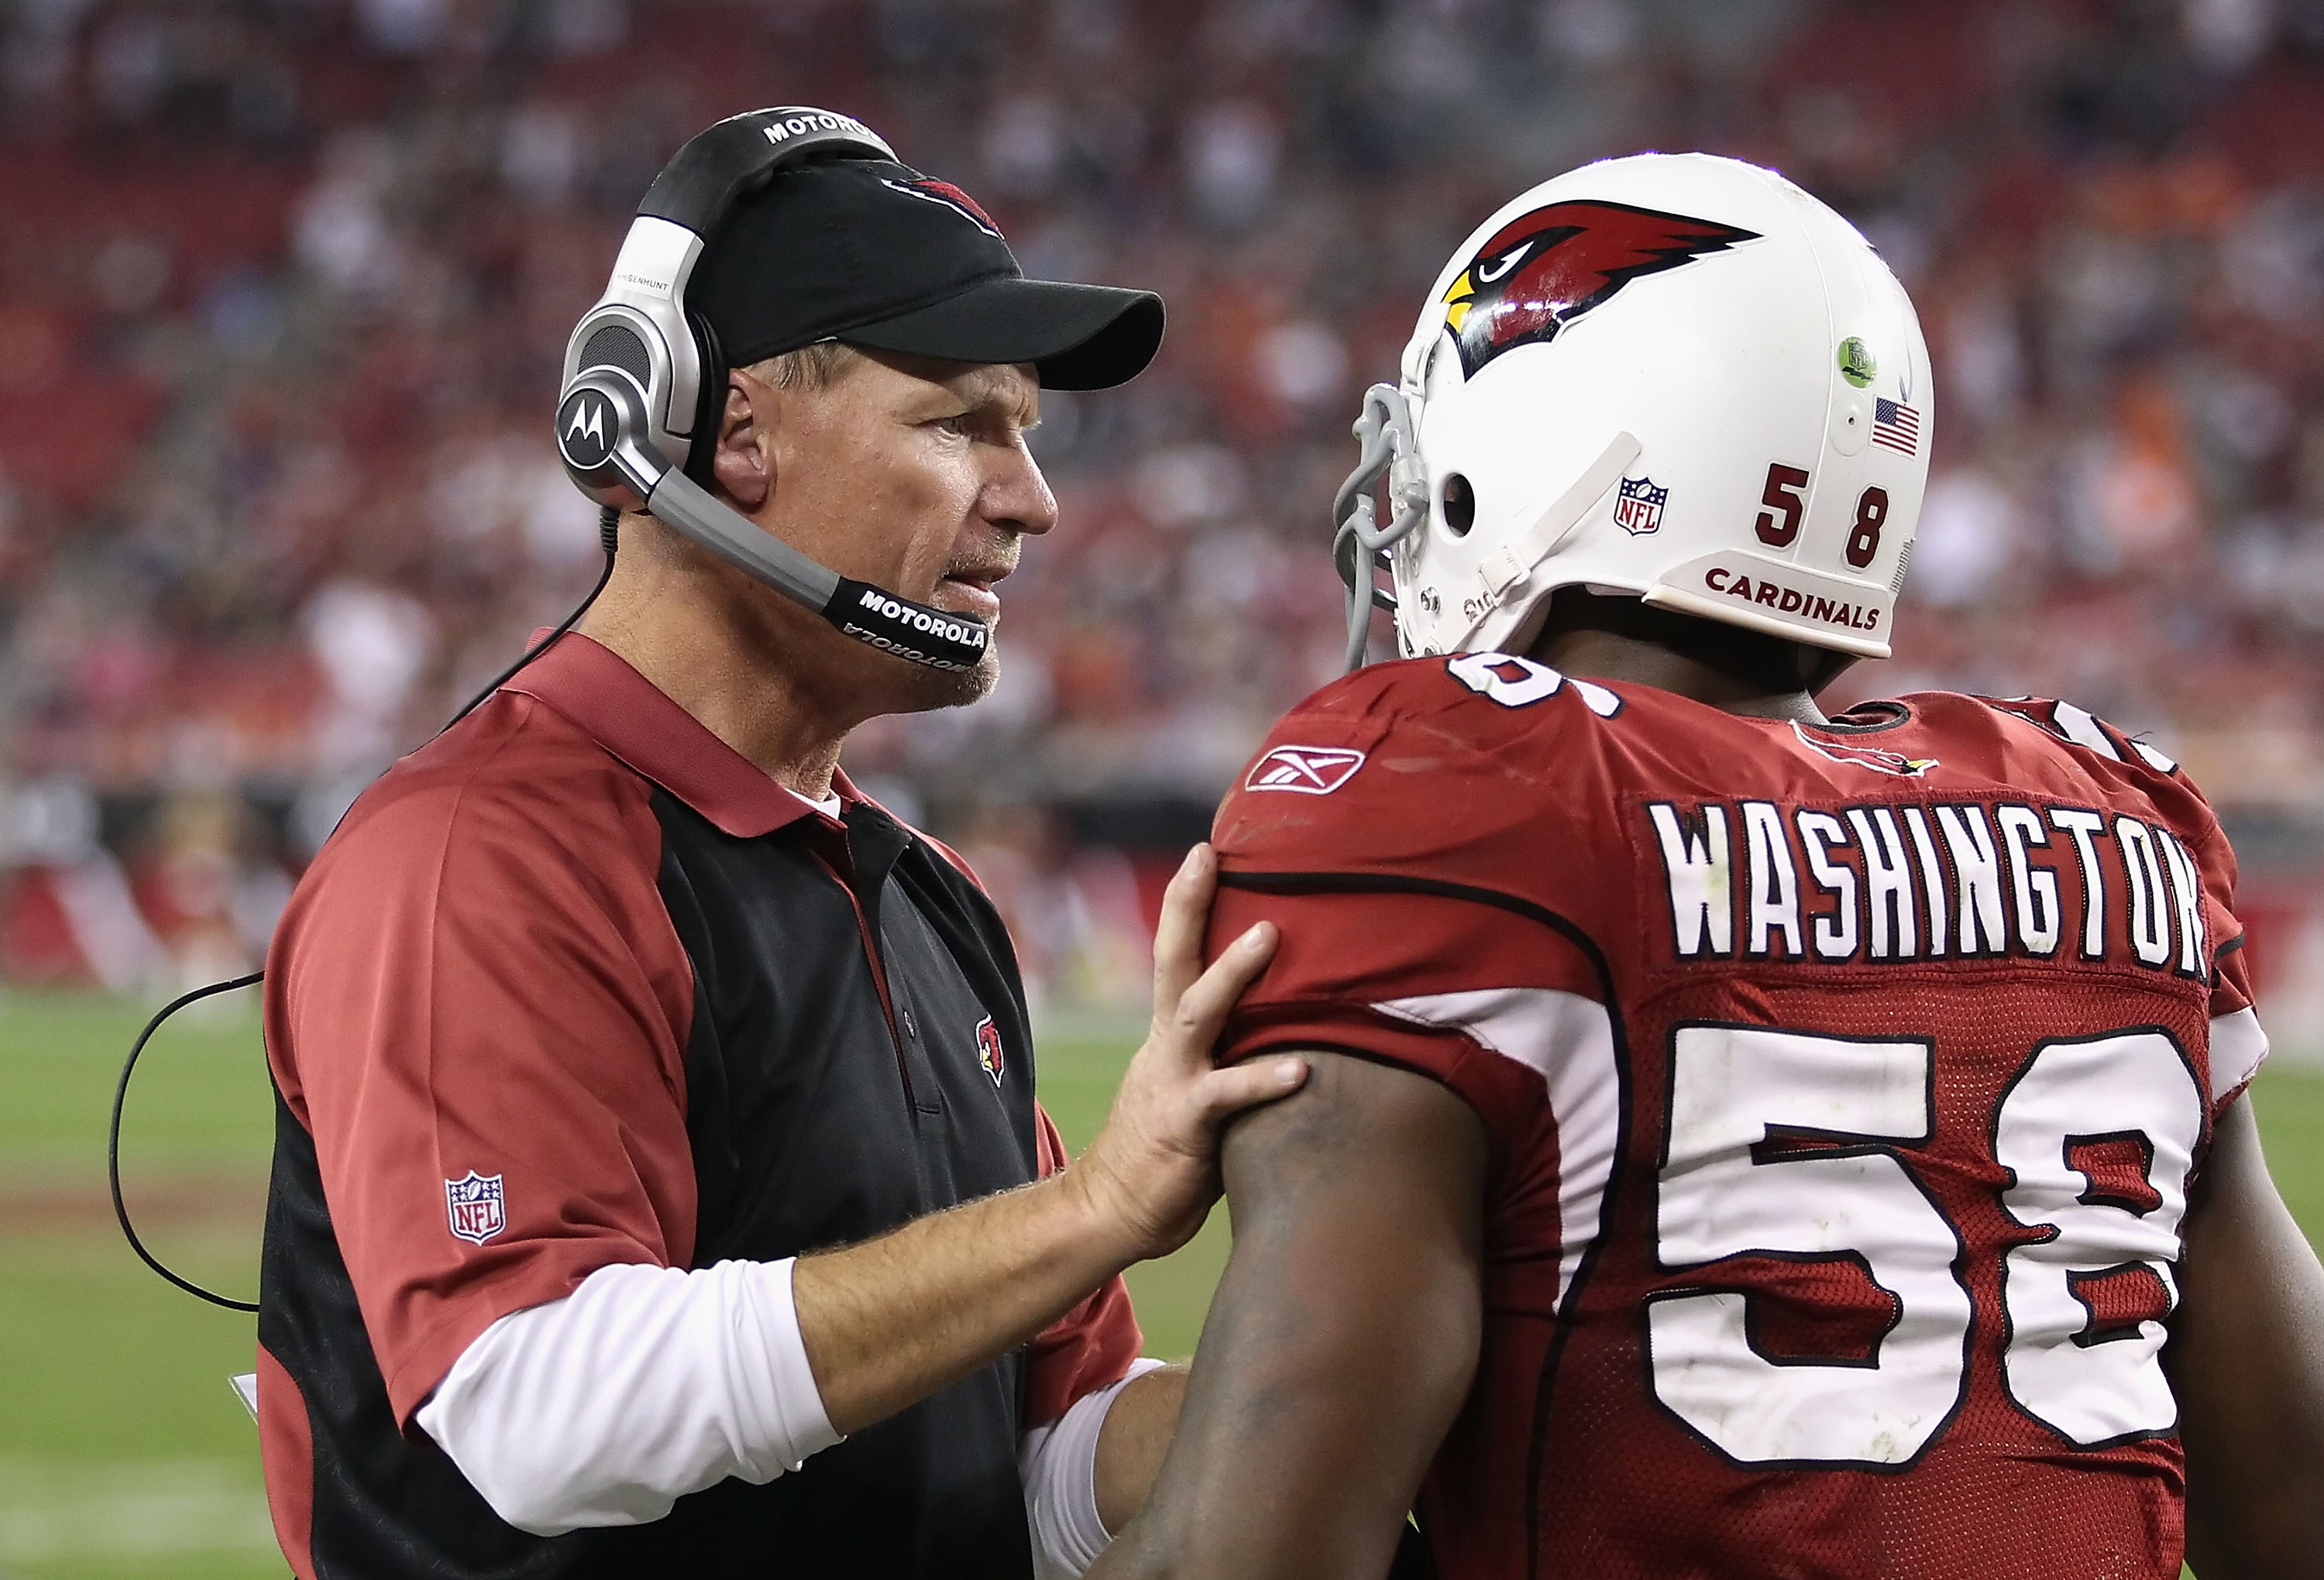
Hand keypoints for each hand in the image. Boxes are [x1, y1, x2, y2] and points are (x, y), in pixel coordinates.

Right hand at [1070, 844, 1304, 1259]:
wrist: (1110, 1211)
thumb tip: (1300, 1038)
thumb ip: (1236, 1061)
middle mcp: (1166, 1045)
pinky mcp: (1186, 1123)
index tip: (1207, 850)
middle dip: (1189, 904)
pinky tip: (1303, 1071)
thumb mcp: (1198, 1094)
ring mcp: (1173, 1080)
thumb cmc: (1166, 1156)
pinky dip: (1264, 1079)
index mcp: (1167, 1035)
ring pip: (1197, 1011)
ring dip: (1233, 971)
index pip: (1175, 954)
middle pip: (1172, 959)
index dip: (1188, 902)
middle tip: (1212, 854)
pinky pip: (1227, 1094)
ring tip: (1270, 934)